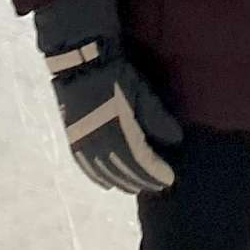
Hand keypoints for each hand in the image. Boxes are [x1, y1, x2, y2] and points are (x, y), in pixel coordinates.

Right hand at [37, 0, 181, 193]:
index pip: (142, 161)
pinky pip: (86, 167)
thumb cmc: (115, 75)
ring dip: (122, 182)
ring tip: (136, 186)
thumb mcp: (141, 92)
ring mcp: (84, 143)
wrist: (79, 63)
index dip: (157, 172)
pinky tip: (107, 183)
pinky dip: (98, 177)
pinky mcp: (73, 139)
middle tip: (159, 185)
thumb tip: (175, 140)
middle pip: (124, 171)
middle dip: (143, 180)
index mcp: (119, 131)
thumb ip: (157, 118)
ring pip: (105, 173)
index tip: (170, 178)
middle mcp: (99, 142)